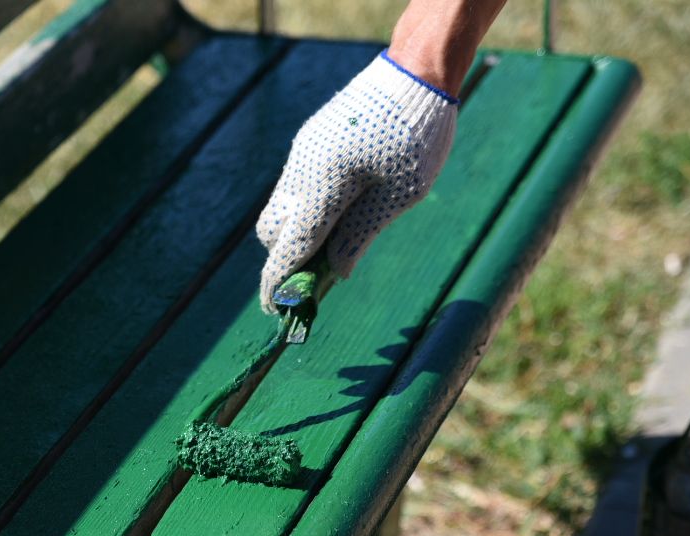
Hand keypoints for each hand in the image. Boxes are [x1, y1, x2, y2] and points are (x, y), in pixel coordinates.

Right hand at [255, 52, 458, 313]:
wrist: (413, 72)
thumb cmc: (416, 137)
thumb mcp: (399, 195)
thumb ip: (361, 234)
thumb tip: (336, 271)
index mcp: (322, 189)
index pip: (289, 249)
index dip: (280, 284)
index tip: (278, 309)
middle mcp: (301, 173)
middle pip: (273, 232)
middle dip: (287, 256)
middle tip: (319, 271)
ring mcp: (301, 156)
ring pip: (281, 208)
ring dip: (297, 230)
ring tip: (339, 234)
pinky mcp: (308, 143)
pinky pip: (295, 185)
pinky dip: (307, 206)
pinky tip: (345, 200)